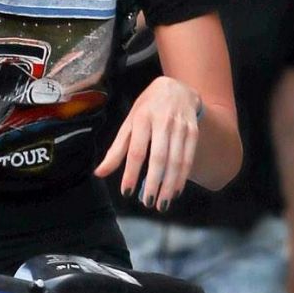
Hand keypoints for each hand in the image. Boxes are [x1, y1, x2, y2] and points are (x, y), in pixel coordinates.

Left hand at [96, 75, 201, 207]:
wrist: (176, 88)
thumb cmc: (147, 109)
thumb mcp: (129, 124)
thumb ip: (116, 150)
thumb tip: (99, 173)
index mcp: (142, 118)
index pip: (136, 150)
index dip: (131, 173)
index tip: (126, 192)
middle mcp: (163, 121)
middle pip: (159, 157)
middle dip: (154, 182)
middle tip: (148, 203)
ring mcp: (180, 126)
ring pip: (177, 160)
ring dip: (170, 185)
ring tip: (162, 204)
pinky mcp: (194, 131)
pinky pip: (188, 157)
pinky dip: (183, 177)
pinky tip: (176, 192)